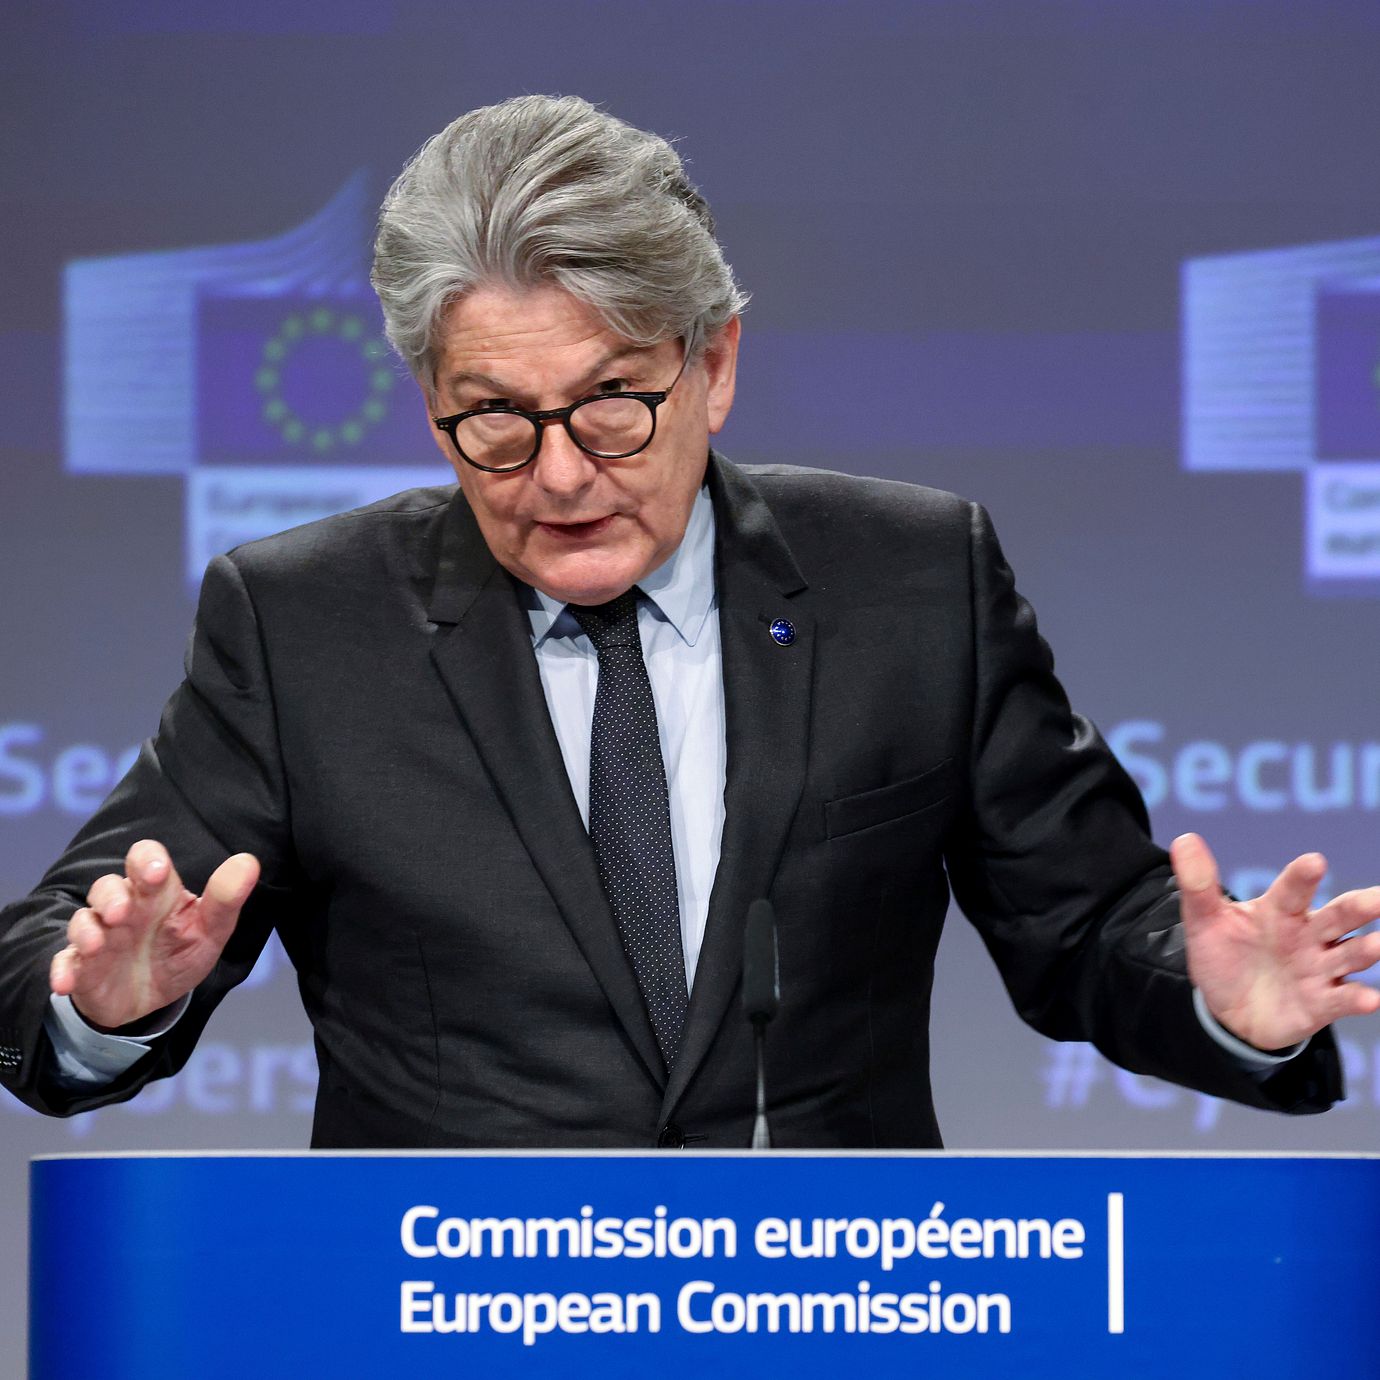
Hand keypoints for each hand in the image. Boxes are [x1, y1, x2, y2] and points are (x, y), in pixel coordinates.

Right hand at [48, 840, 258, 1031]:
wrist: (152, 998)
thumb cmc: (179, 951)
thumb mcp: (209, 930)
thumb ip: (225, 898)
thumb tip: (249, 861)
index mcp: (156, 893)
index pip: (144, 859)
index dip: (146, 859)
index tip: (155, 871)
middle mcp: (123, 908)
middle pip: (107, 887)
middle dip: (111, 895)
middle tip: (122, 912)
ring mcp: (99, 936)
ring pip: (82, 920)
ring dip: (86, 930)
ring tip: (96, 944)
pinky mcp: (81, 967)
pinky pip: (64, 962)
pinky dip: (62, 970)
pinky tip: (65, 982)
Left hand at [1172, 832, 1379, 1050]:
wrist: (1226, 1009)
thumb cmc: (1222, 955)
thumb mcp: (1204, 921)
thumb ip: (1198, 885)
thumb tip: (1183, 840)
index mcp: (1279, 910)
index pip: (1294, 889)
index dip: (1303, 876)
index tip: (1314, 861)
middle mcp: (1307, 935)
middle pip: (1339, 916)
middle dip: (1361, 906)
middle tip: (1378, 898)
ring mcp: (1318, 968)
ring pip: (1351, 954)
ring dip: (1368, 949)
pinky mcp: (1322, 1003)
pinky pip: (1344, 999)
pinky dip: (1358, 998)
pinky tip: (1369, 999)